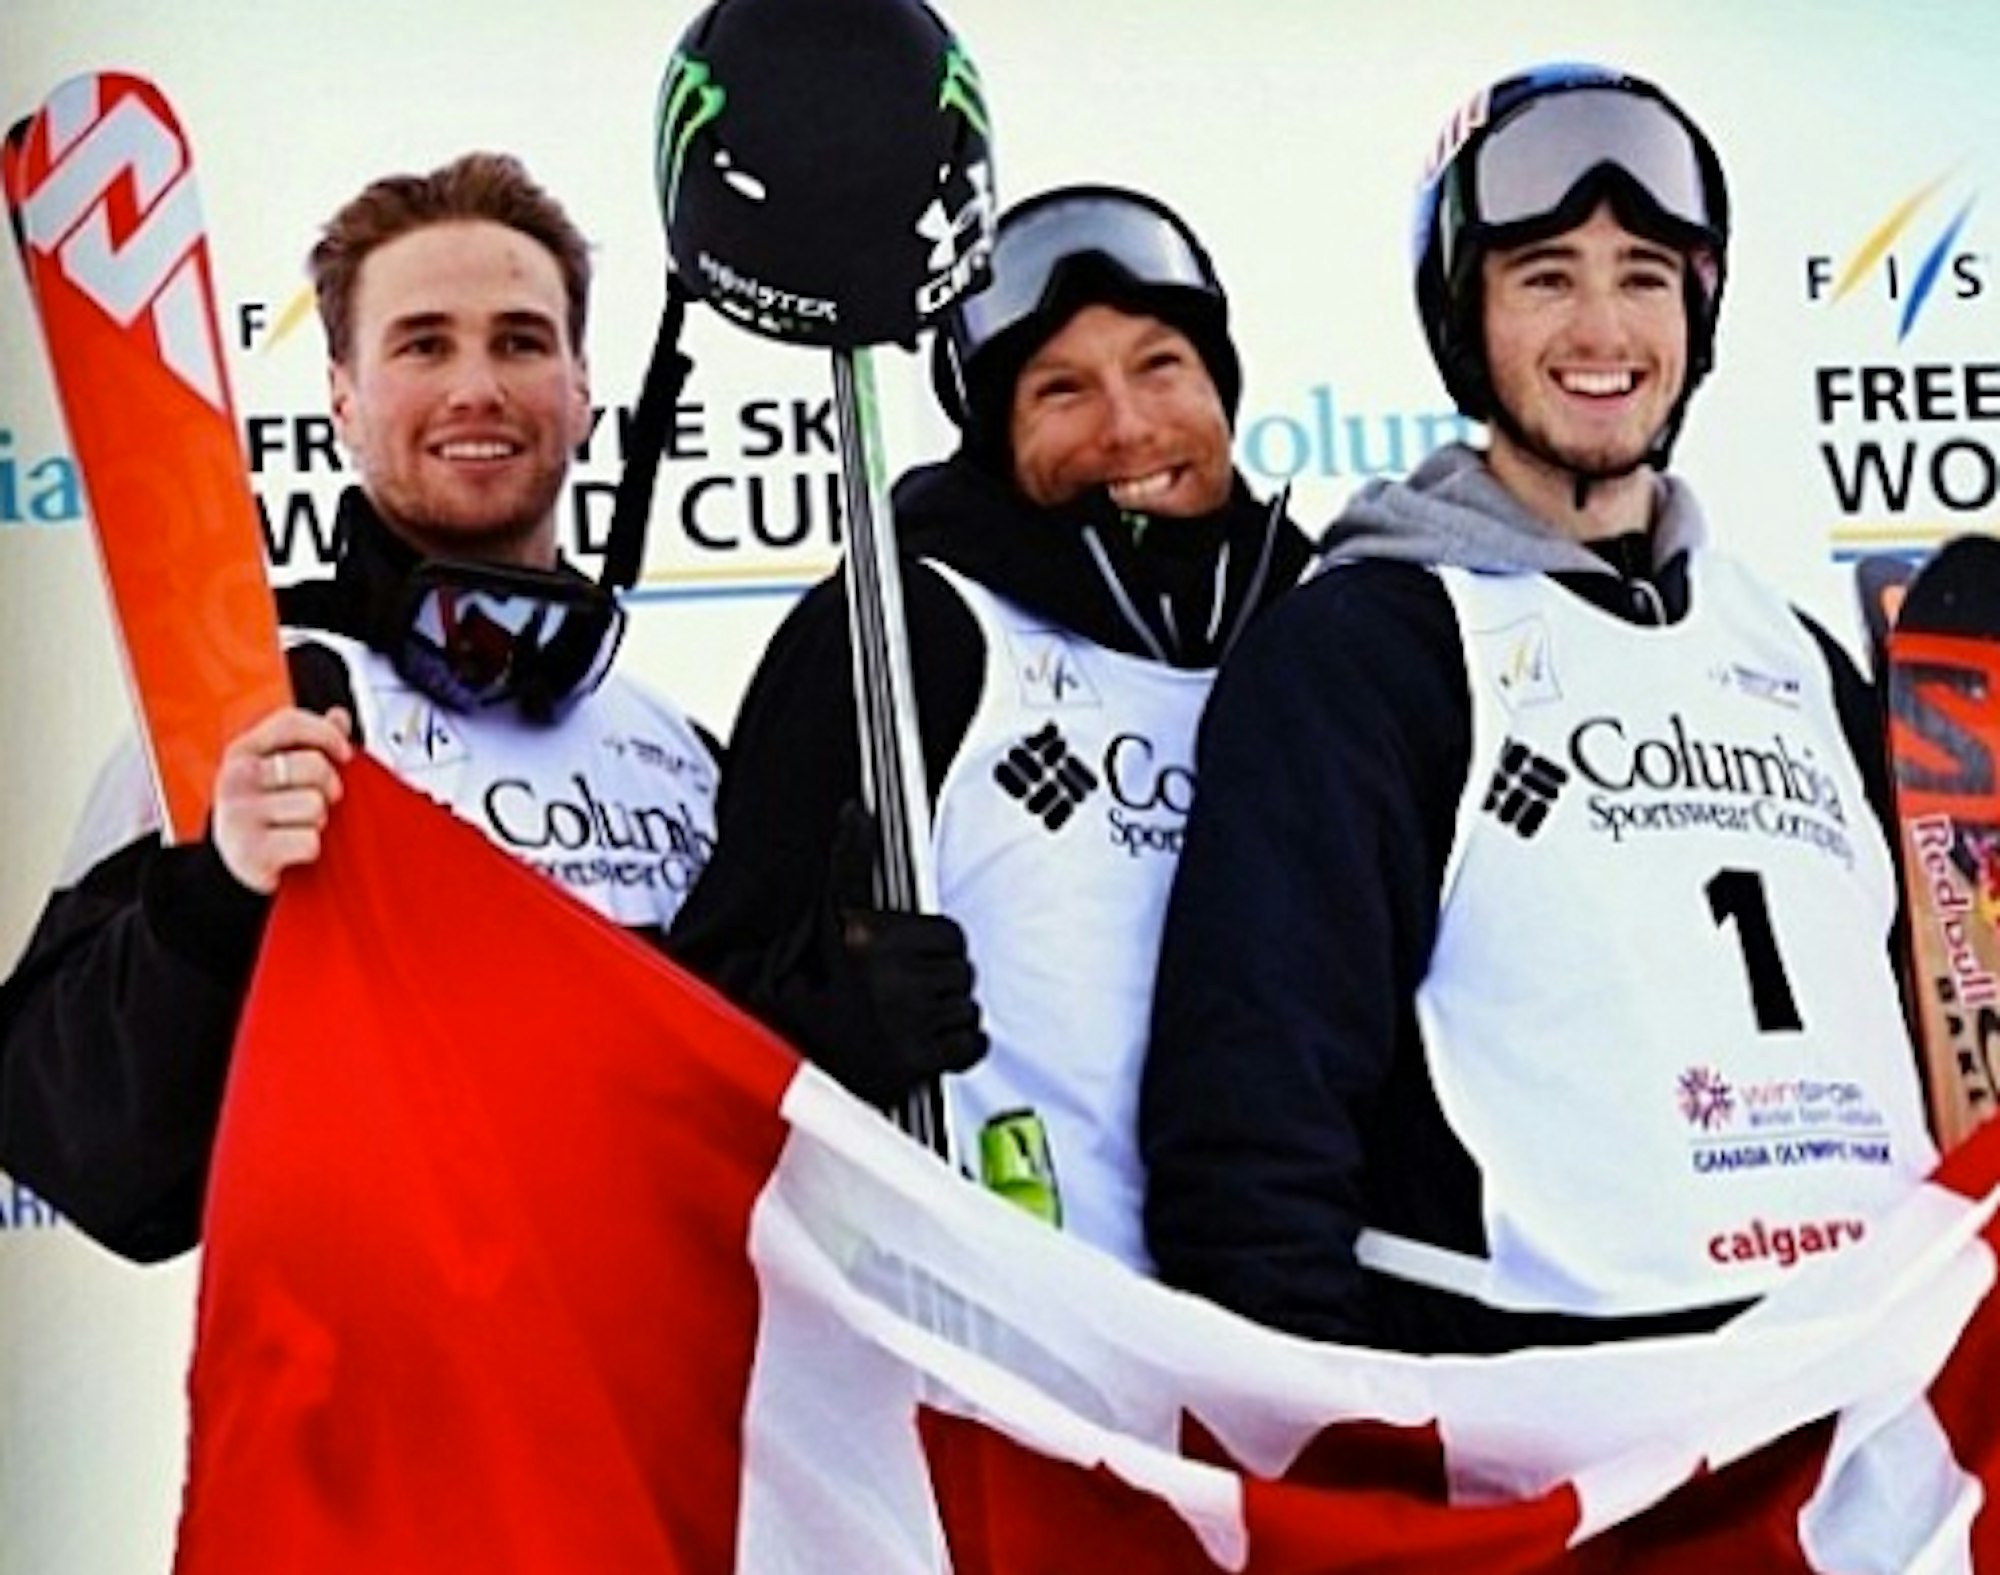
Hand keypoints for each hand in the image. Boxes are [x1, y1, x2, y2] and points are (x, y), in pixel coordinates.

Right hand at [211, 705, 355, 894]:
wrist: (234, 863)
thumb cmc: (264, 810)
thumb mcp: (280, 770)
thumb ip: (312, 741)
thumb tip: (339, 716)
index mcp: (243, 750)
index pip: (291, 723)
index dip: (327, 734)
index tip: (344, 754)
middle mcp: (236, 777)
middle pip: (314, 765)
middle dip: (329, 787)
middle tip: (316, 801)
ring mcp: (240, 814)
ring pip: (315, 806)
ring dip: (317, 821)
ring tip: (296, 826)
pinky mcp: (251, 851)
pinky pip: (310, 842)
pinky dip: (310, 849)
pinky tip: (291, 849)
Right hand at [830, 802, 987, 1095]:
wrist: (811, 1062)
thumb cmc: (830, 988)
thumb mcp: (837, 920)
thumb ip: (851, 862)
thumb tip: (854, 810)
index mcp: (868, 940)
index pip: (951, 936)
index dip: (934, 949)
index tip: (907, 962)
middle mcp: (886, 978)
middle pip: (964, 972)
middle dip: (941, 983)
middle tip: (906, 996)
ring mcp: (903, 1021)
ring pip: (968, 1007)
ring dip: (947, 1016)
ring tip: (911, 1020)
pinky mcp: (918, 1061)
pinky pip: (972, 1043)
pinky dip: (958, 1048)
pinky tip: (926, 1044)